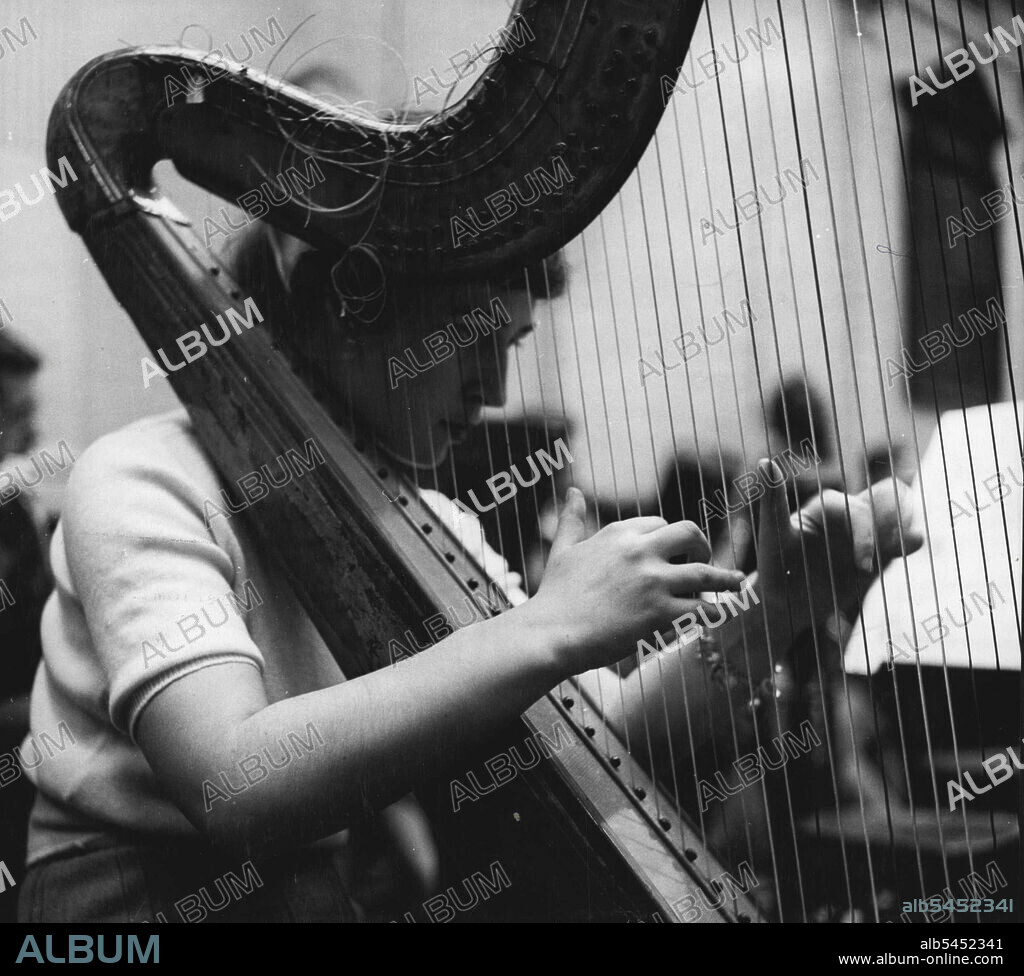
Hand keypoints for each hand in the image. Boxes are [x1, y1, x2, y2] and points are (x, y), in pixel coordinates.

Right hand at [530, 487, 746, 674]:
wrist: (549, 633)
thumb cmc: (554, 597)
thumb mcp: (563, 550)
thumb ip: (572, 520)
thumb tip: (573, 491)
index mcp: (618, 533)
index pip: (658, 523)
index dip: (670, 539)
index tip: (674, 551)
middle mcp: (639, 550)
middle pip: (689, 533)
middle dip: (702, 546)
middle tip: (705, 560)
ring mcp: (652, 580)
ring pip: (704, 572)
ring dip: (725, 578)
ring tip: (738, 583)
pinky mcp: (660, 612)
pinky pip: (700, 609)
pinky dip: (714, 611)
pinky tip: (720, 614)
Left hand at [755, 460, 923, 627]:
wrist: (786, 602)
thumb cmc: (774, 564)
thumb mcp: (772, 533)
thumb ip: (773, 498)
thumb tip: (765, 461)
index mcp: (828, 506)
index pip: (857, 509)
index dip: (865, 534)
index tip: (862, 566)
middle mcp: (849, 516)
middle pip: (887, 498)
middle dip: (897, 516)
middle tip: (896, 545)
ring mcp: (865, 534)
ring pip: (898, 517)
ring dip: (906, 526)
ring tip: (907, 544)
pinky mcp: (876, 555)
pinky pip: (899, 542)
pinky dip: (909, 541)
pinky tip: (910, 546)